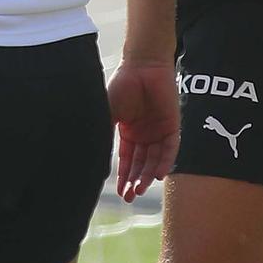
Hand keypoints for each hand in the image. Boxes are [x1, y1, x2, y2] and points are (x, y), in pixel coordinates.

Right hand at [107, 59, 179, 199]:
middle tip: (130, 196)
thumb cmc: (122, 85)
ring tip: (140, 188)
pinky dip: (164, 162)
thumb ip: (103, 134)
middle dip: (135, 180)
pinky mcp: (173, 126)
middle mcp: (145, 134)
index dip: (124, 176)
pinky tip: (156, 174)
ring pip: (155, 159)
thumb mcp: (108, 113)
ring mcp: (159, 130)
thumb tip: (90, 156)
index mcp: (129, 131)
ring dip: (147, 174)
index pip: (128, 160)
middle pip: (141, 163)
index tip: (120, 193)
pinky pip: (170, 148)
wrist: (142, 66)